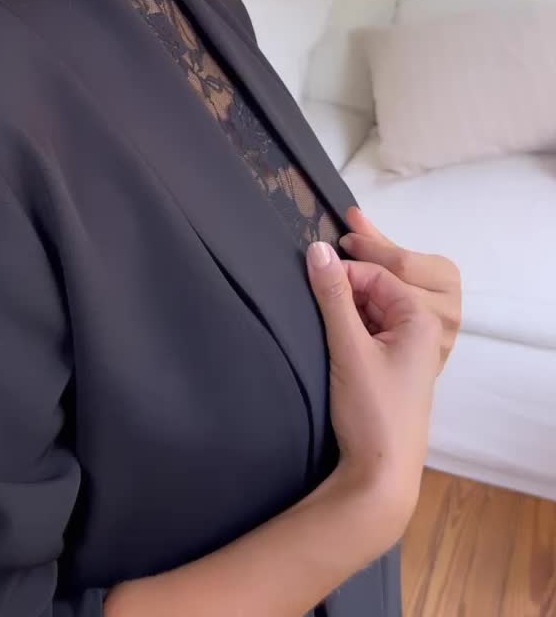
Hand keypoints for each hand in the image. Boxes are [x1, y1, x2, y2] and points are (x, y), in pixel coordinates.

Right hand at [306, 240, 441, 534]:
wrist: (380, 477)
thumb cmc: (372, 410)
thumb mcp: (349, 347)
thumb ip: (332, 295)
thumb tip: (317, 248)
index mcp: (420, 319)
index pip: (377, 275)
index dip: (342, 270)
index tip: (308, 273)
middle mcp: (419, 331)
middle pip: (376, 289)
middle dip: (344, 282)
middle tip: (307, 279)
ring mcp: (405, 352)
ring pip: (369, 310)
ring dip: (342, 305)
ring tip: (312, 307)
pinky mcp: (389, 370)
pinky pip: (368, 332)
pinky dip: (346, 326)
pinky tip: (325, 332)